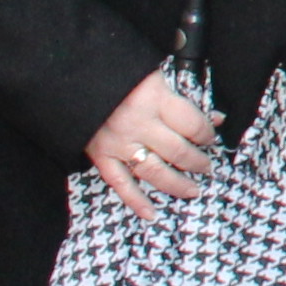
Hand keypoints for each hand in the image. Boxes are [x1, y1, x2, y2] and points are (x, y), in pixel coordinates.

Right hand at [84, 70, 222, 218]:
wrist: (70, 77)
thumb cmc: (118, 72)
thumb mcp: (154, 75)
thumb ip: (183, 98)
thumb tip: (216, 118)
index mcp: (154, 99)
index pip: (192, 124)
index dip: (207, 134)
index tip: (211, 138)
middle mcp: (139, 124)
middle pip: (178, 151)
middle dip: (198, 161)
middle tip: (207, 167)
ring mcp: (119, 143)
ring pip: (155, 172)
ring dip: (177, 184)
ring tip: (193, 190)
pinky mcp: (100, 156)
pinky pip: (121, 184)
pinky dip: (136, 201)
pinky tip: (151, 214)